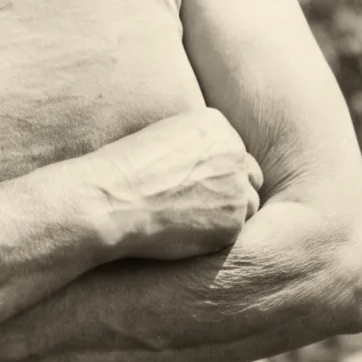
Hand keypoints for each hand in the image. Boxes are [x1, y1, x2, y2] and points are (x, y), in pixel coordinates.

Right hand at [84, 107, 261, 260]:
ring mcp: (237, 189)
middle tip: (202, 204)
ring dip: (228, 214)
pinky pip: (235, 232)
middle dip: (231, 190)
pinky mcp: (233, 223)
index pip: (234, 151)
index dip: (218, 170)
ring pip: (247, 206)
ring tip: (191, 220)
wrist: (112, 201)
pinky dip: (216, 235)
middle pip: (249, 176)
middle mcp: (234, 153)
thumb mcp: (164, 138)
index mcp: (216, 126)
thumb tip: (210, 167)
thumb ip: (196, 147)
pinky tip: (187, 232)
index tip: (197, 183)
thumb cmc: (125, 170)